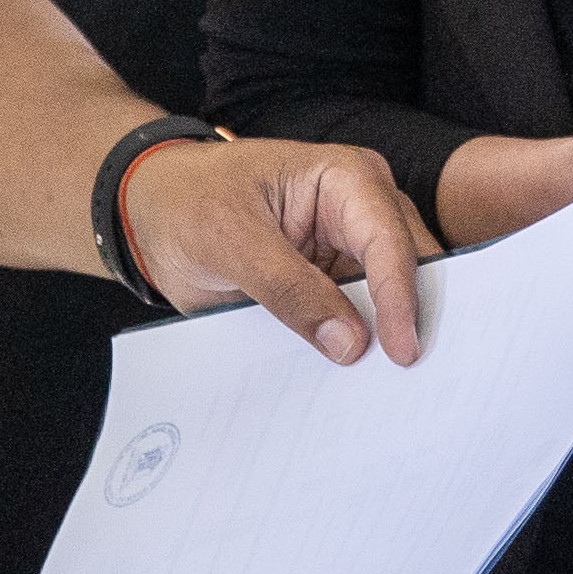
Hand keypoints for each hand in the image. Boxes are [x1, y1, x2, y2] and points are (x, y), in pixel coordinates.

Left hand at [123, 134, 436, 365]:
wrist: (154, 215)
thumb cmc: (189, 201)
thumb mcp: (230, 240)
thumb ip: (288, 288)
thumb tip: (350, 343)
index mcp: (347, 180)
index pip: (388, 242)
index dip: (400, 299)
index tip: (403, 352)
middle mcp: (363, 214)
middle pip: (407, 272)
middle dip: (411, 321)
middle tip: (418, 381)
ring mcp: (351, 254)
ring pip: (389, 305)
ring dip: (386, 344)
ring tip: (394, 393)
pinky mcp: (334, 289)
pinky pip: (357, 326)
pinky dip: (359, 354)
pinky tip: (360, 389)